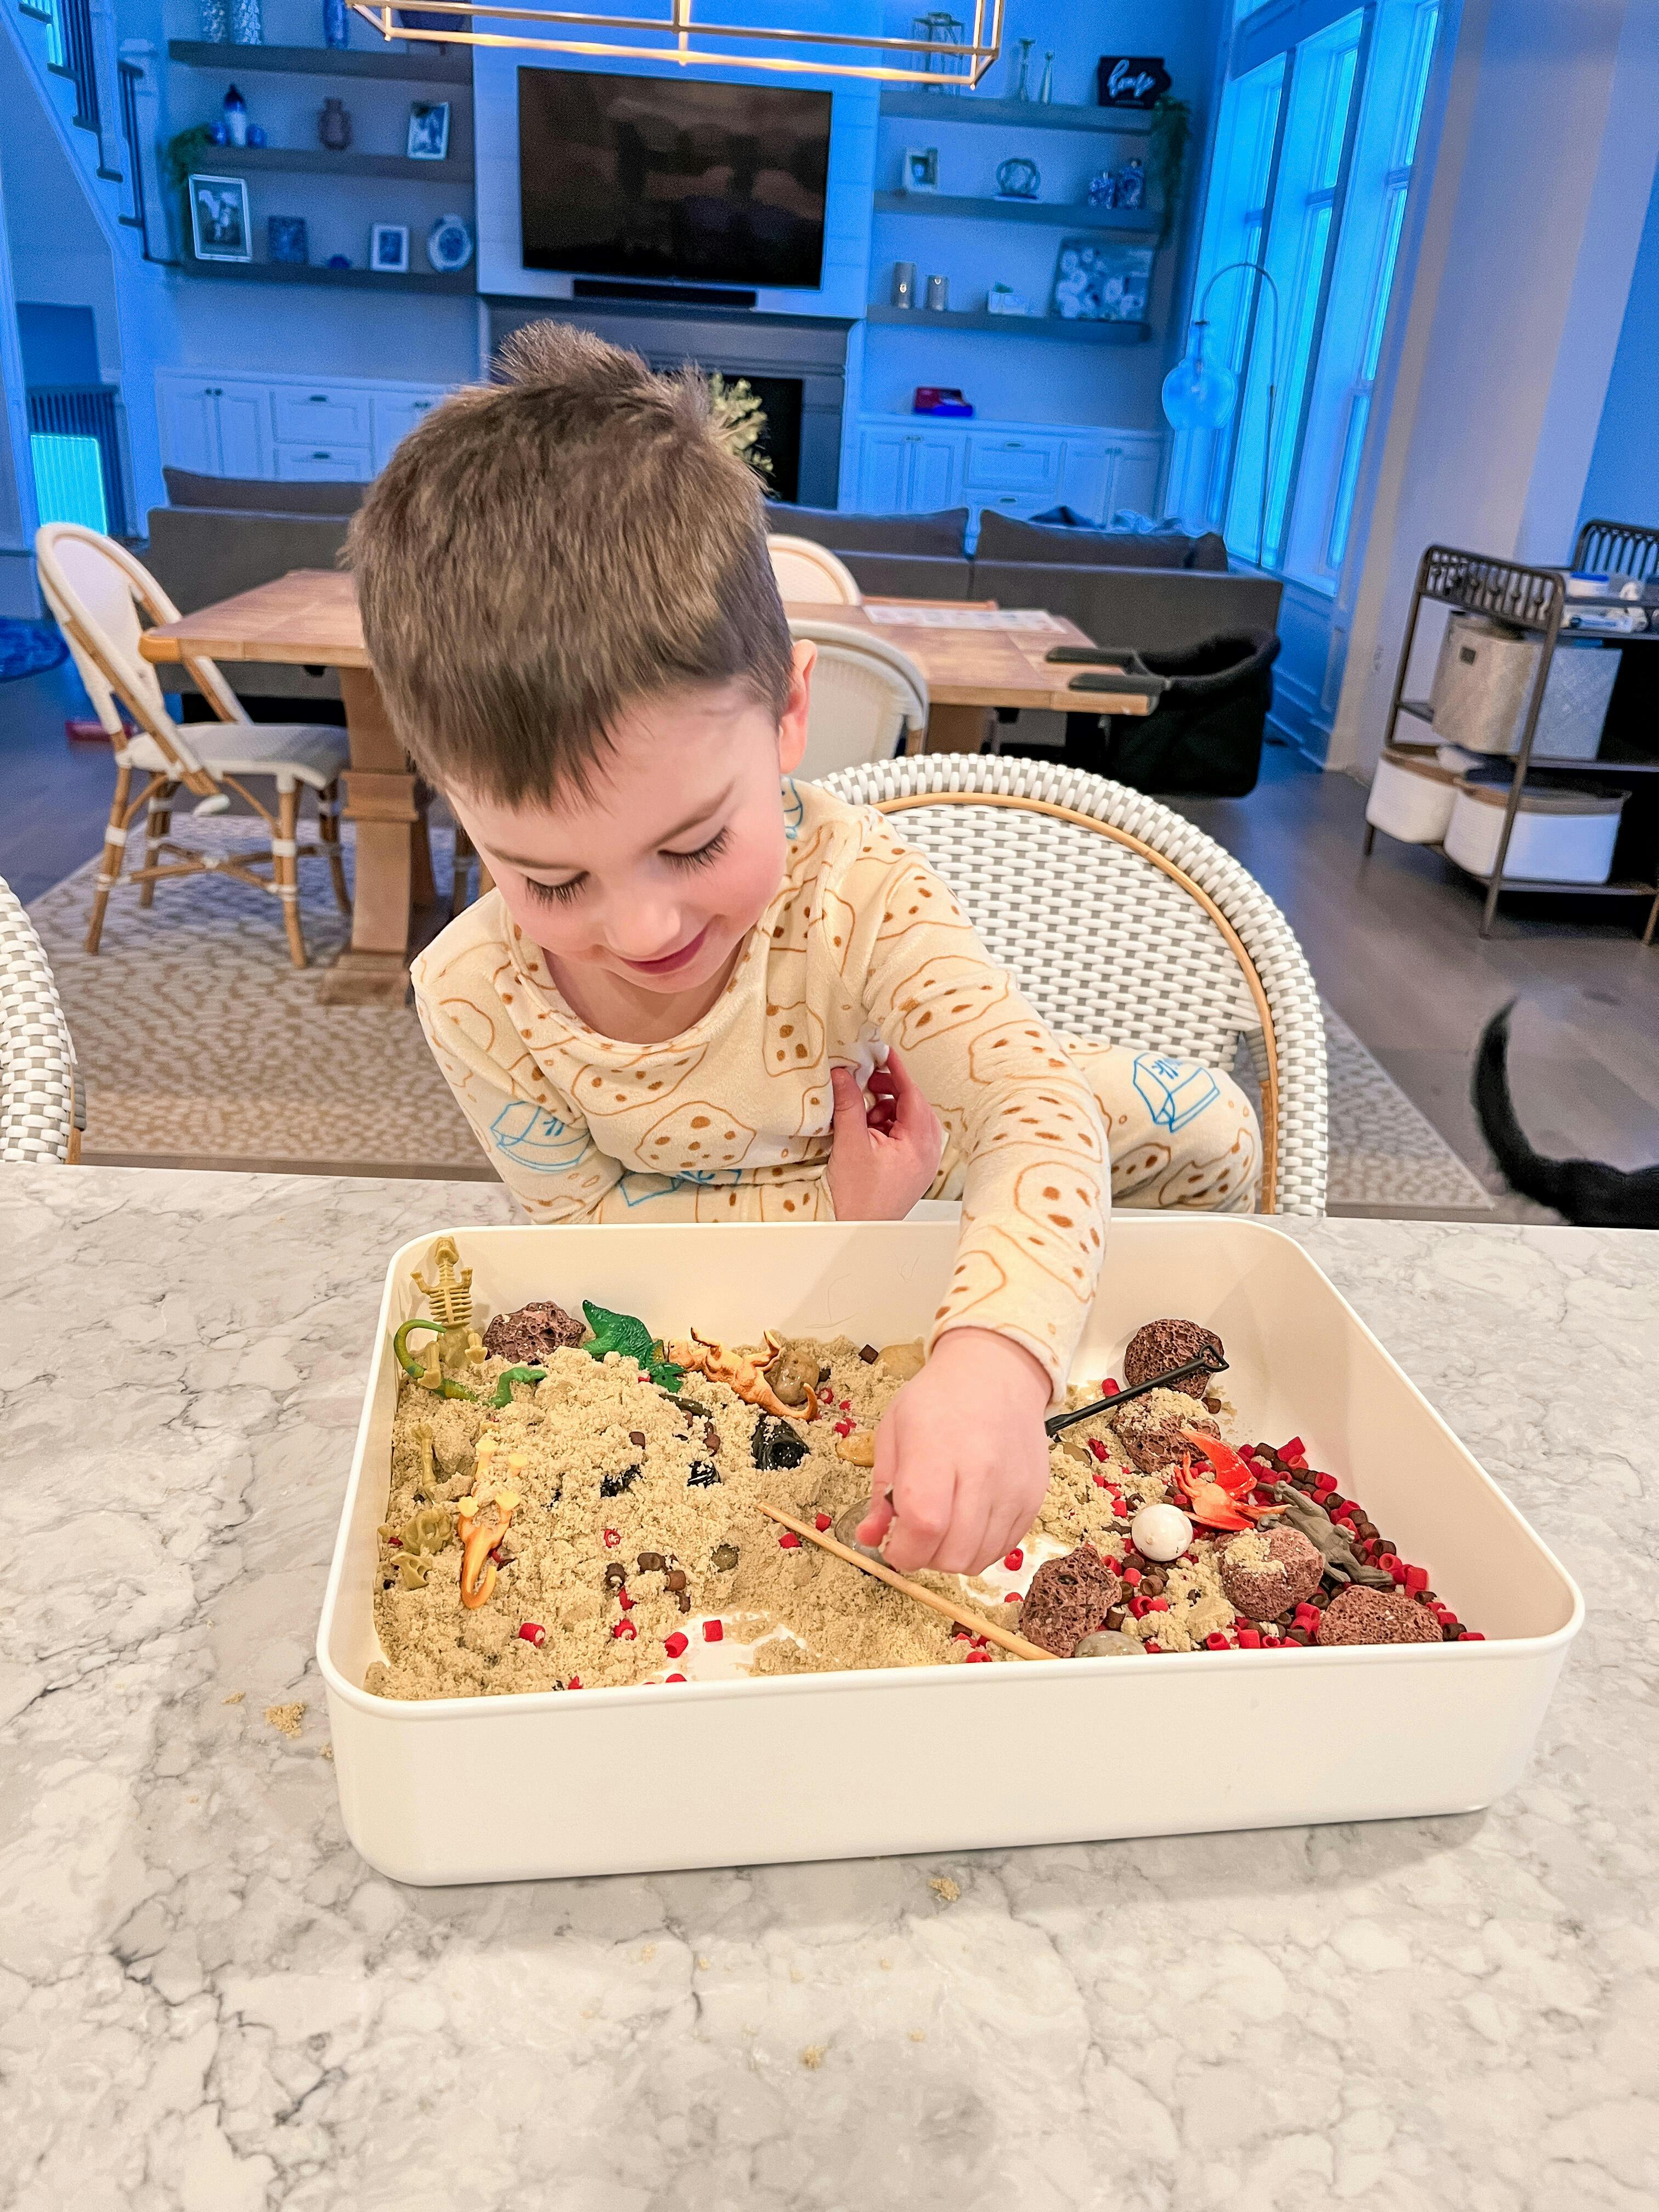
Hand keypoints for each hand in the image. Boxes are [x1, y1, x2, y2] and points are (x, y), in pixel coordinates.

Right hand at [825, 1048, 943, 1221]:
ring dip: (887, 1109)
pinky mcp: (912, 1167)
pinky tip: (868, 1131)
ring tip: (864, 1116)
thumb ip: (848, 1105)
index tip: (884, 1053)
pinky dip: (888, 1126)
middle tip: (866, 1083)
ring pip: (909, 1119)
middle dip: (890, 1091)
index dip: (897, 1070)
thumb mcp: (850, 1144)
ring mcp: (922, 1161)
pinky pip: (905, 1134)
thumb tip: (843, 1074)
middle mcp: (928, 1152)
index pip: (913, 1094)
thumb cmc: (858, 1198)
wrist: (858, 1230)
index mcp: (919, 1144)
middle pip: (914, 1104)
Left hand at [858, 1328, 1051, 1574]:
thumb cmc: (937, 1400)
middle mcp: (982, 1471)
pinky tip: (969, 1520)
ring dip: (953, 1555)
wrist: (997, 1373)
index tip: (892, 1545)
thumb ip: (880, 1492)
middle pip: (953, 1553)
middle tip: (917, 1533)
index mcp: (937, 1448)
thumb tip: (870, 1538)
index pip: (924, 1524)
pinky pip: (1005, 1548)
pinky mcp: (1034, 1497)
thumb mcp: (893, 1432)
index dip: (903, 1550)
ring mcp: (1014, 1487)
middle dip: (925, 1557)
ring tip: (944, 1525)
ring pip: (979, 1559)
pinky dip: (981, 1547)